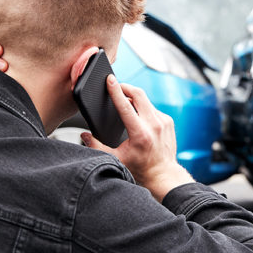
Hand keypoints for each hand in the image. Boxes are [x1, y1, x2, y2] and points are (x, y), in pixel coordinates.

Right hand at [81, 75, 193, 200]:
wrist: (163, 174)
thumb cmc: (140, 168)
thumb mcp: (115, 158)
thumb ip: (97, 146)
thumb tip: (84, 135)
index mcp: (140, 133)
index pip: (126, 105)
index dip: (116, 90)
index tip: (110, 79)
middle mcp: (154, 125)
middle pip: (139, 94)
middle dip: (126, 87)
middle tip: (116, 85)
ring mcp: (163, 122)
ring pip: (146, 100)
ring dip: (134, 98)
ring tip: (124, 101)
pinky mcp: (168, 121)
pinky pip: (153, 107)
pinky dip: (143, 107)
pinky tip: (138, 113)